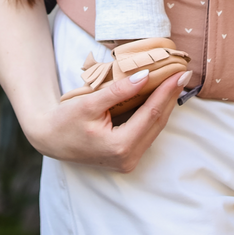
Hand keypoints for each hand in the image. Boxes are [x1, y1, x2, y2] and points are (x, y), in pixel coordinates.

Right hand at [26, 69, 191, 171]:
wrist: (49, 139)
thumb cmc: (65, 121)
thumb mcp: (90, 103)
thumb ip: (119, 91)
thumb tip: (145, 76)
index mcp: (119, 147)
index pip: (151, 114)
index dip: (167, 92)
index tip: (180, 73)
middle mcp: (127, 158)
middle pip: (157, 122)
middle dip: (171, 97)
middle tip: (184, 74)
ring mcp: (127, 160)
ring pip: (154, 128)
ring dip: (165, 105)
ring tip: (177, 83)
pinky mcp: (126, 157)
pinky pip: (146, 132)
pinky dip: (154, 114)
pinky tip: (161, 98)